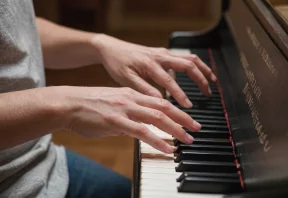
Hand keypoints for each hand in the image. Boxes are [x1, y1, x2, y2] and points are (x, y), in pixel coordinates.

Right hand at [64, 86, 200, 152]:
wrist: (67, 103)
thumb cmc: (88, 105)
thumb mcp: (113, 104)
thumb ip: (128, 114)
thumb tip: (139, 127)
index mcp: (131, 94)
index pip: (160, 100)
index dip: (177, 110)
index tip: (187, 118)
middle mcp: (131, 99)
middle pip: (164, 107)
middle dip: (183, 118)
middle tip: (196, 127)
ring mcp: (125, 109)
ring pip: (157, 117)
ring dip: (176, 129)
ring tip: (187, 138)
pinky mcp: (116, 121)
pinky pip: (142, 131)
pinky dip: (158, 140)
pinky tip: (167, 148)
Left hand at [91, 34, 216, 107]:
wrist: (112, 48)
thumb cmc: (118, 64)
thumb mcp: (126, 80)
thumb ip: (144, 89)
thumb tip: (159, 101)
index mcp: (150, 63)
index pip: (169, 81)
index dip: (180, 94)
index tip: (188, 107)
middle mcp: (160, 55)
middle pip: (188, 65)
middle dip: (200, 79)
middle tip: (208, 94)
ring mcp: (164, 53)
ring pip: (190, 58)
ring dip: (203, 70)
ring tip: (212, 82)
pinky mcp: (164, 53)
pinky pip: (185, 57)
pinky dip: (196, 66)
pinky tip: (199, 74)